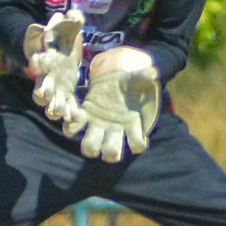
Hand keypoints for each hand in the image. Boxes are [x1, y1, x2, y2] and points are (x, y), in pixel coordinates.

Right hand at [22, 10, 84, 120]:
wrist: (57, 47)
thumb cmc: (61, 35)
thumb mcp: (66, 26)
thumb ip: (70, 20)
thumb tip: (74, 13)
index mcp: (44, 56)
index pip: (37, 58)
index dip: (37, 61)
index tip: (37, 62)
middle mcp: (45, 73)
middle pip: (40, 83)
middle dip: (42, 89)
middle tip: (44, 95)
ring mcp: (54, 85)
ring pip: (50, 99)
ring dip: (52, 106)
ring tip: (56, 113)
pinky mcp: (64, 92)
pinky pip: (66, 104)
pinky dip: (69, 112)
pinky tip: (75, 119)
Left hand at [63, 46, 160, 161]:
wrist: (112, 79)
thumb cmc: (129, 83)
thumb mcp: (138, 78)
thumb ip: (145, 76)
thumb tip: (153, 72)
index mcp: (131, 124)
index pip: (137, 143)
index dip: (138, 145)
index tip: (139, 140)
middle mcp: (114, 130)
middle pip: (111, 152)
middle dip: (110, 153)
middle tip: (108, 148)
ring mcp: (97, 125)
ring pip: (90, 147)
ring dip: (89, 146)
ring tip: (88, 135)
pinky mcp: (84, 117)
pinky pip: (74, 128)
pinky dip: (72, 126)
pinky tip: (77, 114)